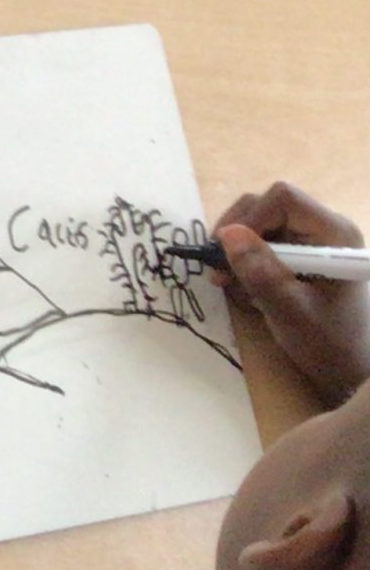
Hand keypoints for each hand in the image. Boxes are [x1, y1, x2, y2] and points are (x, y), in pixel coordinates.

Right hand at [211, 183, 369, 406]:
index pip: (283, 199)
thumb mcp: (289, 310)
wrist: (350, 370)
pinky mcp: (305, 256)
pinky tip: (245, 287)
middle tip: (219, 269)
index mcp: (334, 234)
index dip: (249, 218)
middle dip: (237, 233)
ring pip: (262, 223)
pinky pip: (266, 242)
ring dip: (238, 250)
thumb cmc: (327, 342)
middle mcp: (326, 229)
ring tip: (228, 281)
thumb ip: (260, 272)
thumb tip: (227, 234)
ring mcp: (315, 241)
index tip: (226, 253)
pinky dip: (247, 261)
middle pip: (268, 205)